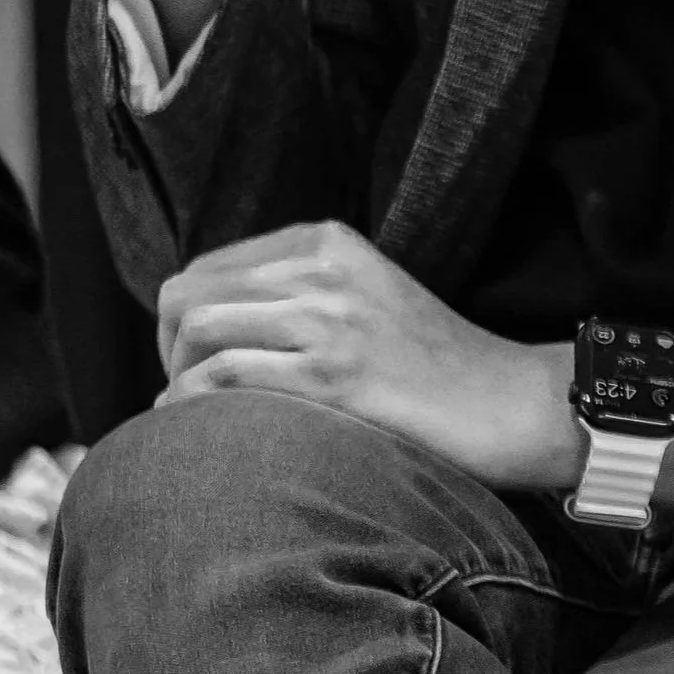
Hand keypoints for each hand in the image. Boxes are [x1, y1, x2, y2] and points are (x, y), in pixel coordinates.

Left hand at [153, 221, 580, 488]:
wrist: (505, 401)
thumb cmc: (436, 366)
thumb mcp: (369, 295)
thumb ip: (305, 290)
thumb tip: (215, 324)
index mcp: (329, 241)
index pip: (210, 265)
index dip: (183, 318)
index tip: (193, 363)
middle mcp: (324, 267)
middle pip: (189, 290)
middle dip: (168, 346)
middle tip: (186, 391)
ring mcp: (329, 317)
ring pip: (198, 326)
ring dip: (175, 377)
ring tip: (188, 415)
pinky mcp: (333, 373)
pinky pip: (225, 376)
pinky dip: (191, 405)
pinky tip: (198, 432)